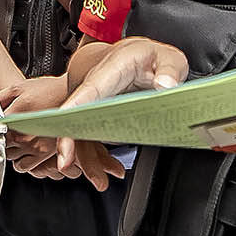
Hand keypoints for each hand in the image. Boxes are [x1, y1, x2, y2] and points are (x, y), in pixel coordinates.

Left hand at [0, 74, 81, 177]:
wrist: (72, 95)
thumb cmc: (46, 90)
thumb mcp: (18, 88)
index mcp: (13, 119)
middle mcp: (22, 136)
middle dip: (1, 140)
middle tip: (7, 132)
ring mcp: (33, 147)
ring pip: (9, 158)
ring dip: (10, 150)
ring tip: (16, 140)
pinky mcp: (44, 155)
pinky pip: (23, 167)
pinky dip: (20, 161)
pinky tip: (23, 150)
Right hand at [13, 40, 187, 190]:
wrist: (137, 55)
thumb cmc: (149, 57)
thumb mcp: (169, 57)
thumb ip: (170, 68)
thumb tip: (165, 85)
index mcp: (112, 68)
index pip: (89, 89)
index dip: (74, 107)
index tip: (65, 124)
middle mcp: (96, 85)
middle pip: (76, 114)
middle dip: (69, 139)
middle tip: (67, 162)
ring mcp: (93, 101)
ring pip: (80, 129)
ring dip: (84, 155)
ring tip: (99, 179)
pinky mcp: (96, 115)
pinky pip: (89, 135)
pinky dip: (94, 155)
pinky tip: (107, 171)